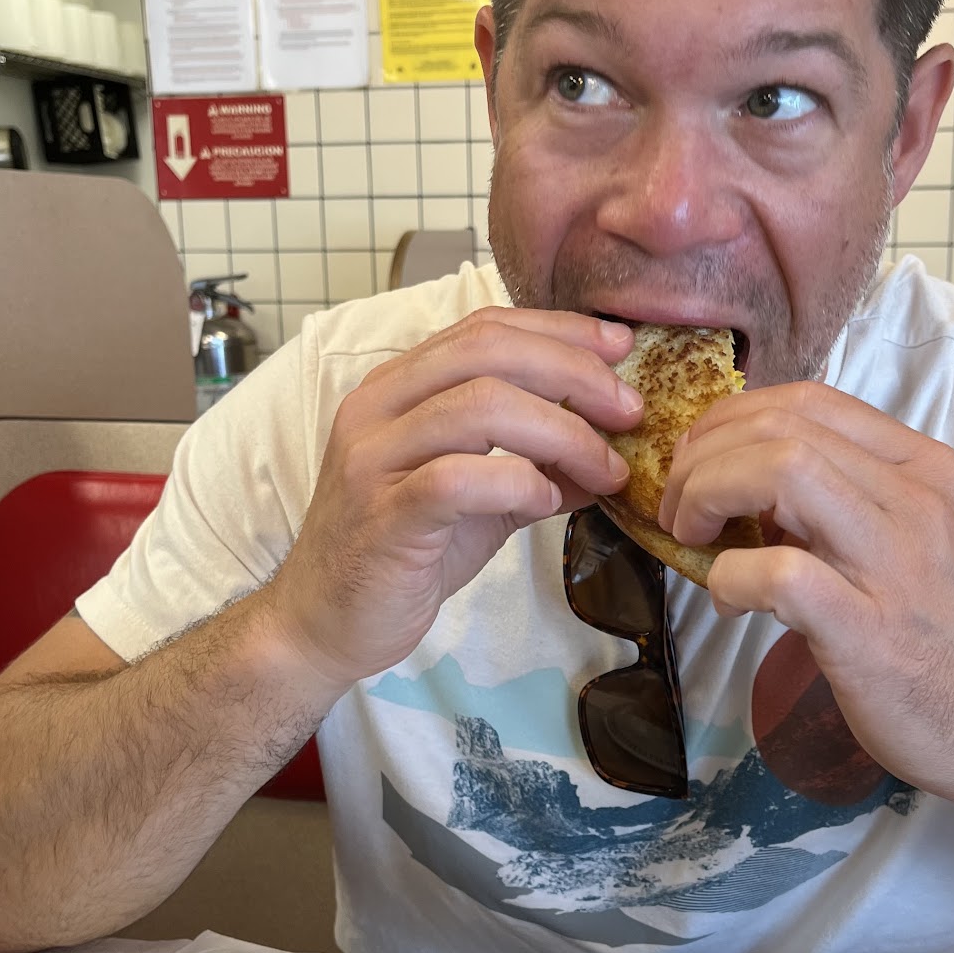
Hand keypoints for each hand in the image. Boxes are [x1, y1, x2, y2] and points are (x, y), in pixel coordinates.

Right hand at [262, 308, 639, 693]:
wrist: (325, 624)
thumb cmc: (400, 556)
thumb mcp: (479, 502)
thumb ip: (535, 467)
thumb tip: (609, 453)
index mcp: (398, 388)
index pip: (485, 328)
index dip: (559, 330)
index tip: (620, 348)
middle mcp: (378, 408)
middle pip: (488, 350)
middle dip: (574, 372)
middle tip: (629, 410)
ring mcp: (374, 458)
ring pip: (480, 405)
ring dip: (562, 431)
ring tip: (606, 468)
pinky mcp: (382, 515)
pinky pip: (459, 477)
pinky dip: (519, 479)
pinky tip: (548, 498)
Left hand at [656, 382, 953, 820]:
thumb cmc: (952, 635)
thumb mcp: (916, 540)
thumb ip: (848, 500)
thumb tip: (747, 485)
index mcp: (924, 468)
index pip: (810, 401)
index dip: (733, 420)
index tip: (702, 461)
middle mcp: (916, 500)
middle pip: (783, 428)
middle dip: (705, 457)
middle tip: (681, 507)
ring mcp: (896, 563)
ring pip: (782, 473)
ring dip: (708, 496)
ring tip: (693, 539)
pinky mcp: (869, 630)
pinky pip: (778, 574)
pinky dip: (730, 578)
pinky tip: (728, 601)